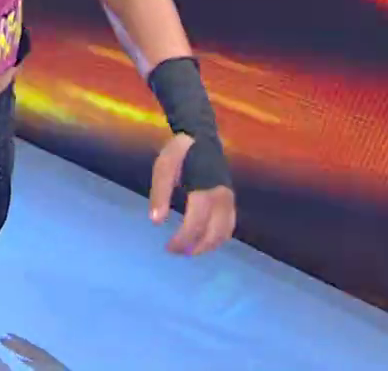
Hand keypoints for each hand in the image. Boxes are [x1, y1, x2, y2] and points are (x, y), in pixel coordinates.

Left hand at [147, 134, 236, 256]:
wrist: (201, 137)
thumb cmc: (179, 153)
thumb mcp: (163, 167)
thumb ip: (159, 194)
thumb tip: (156, 221)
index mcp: (205, 190)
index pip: (196, 225)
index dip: (182, 240)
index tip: (168, 247)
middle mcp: (222, 198)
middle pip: (213, 235)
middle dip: (194, 248)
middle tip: (175, 251)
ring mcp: (229, 200)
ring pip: (224, 234)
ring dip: (206, 246)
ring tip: (187, 249)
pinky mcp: (231, 200)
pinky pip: (229, 227)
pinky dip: (217, 239)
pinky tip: (201, 240)